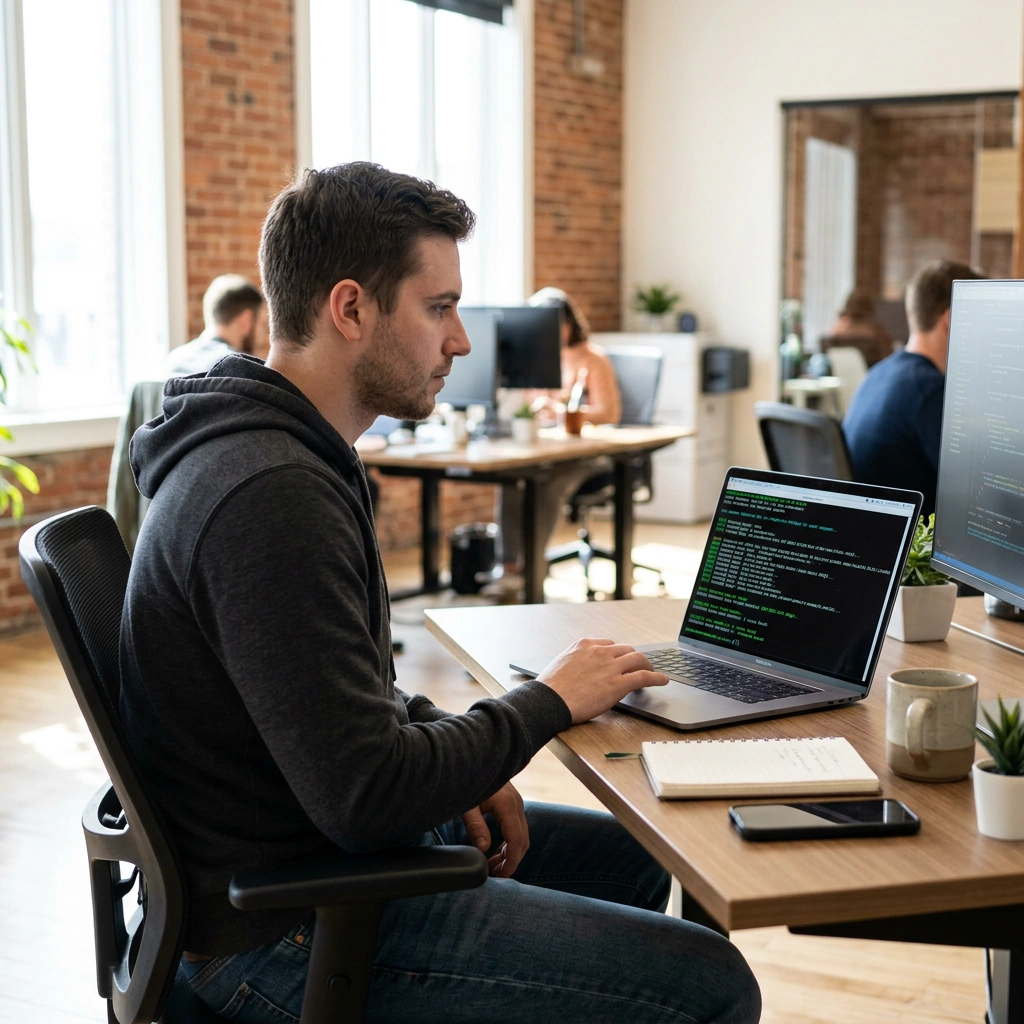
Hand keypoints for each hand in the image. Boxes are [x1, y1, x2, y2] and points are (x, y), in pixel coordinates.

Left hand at [461, 782, 527, 877]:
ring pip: (520, 835)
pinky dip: (508, 843)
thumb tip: (483, 849)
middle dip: (511, 861)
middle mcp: (517, 804)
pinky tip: (493, 851)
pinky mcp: (511, 803)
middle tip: (494, 875)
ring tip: (491, 866)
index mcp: (508, 805)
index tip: (501, 877)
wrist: (471, 758)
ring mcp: (516, 803)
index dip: (511, 862)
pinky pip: (515, 828)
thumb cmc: (467, 778)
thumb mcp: (466, 804)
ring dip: (509, 853)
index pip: (517, 841)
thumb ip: (476, 826)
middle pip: (523, 841)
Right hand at [537, 638, 668, 723]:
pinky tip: (663, 680)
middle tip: (639, 666)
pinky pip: (644, 676)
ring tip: (653, 671)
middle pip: (626, 649)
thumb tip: (581, 669)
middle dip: (634, 658)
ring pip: (637, 659)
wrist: (549, 700)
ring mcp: (610, 666)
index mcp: (585, 644)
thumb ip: (576, 662)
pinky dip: (656, 677)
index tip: (620, 661)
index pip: (609, 644)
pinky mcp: (618, 684)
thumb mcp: (561, 663)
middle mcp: (600, 651)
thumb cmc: (550, 688)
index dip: (617, 654)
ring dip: (647, 665)